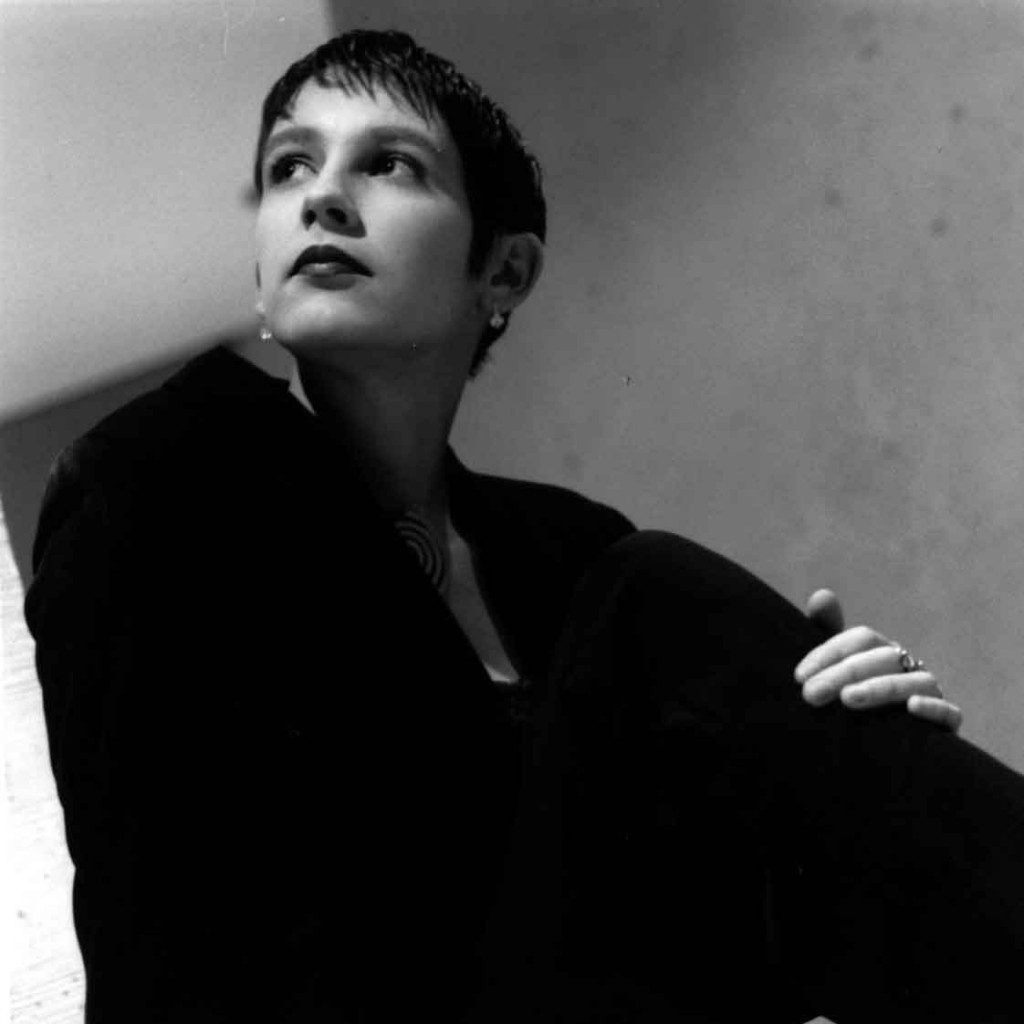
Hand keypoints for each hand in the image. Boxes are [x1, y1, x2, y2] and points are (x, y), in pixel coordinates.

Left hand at [795, 589, 961, 731]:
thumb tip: (822, 595)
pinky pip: (950, 714)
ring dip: (882, 687)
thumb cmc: (847, 704)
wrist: (869, 755)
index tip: (799, 677)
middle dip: (844, 673)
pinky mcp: (946, 726)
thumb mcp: (832, 672)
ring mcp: (929, 694)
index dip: (830, 652)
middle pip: (882, 658)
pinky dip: (934, 708)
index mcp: (882, 651)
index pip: (862, 639)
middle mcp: (909, 667)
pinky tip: (911, 708)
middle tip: (810, 694)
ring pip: (916, 681)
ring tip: (849, 700)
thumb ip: (825, 631)